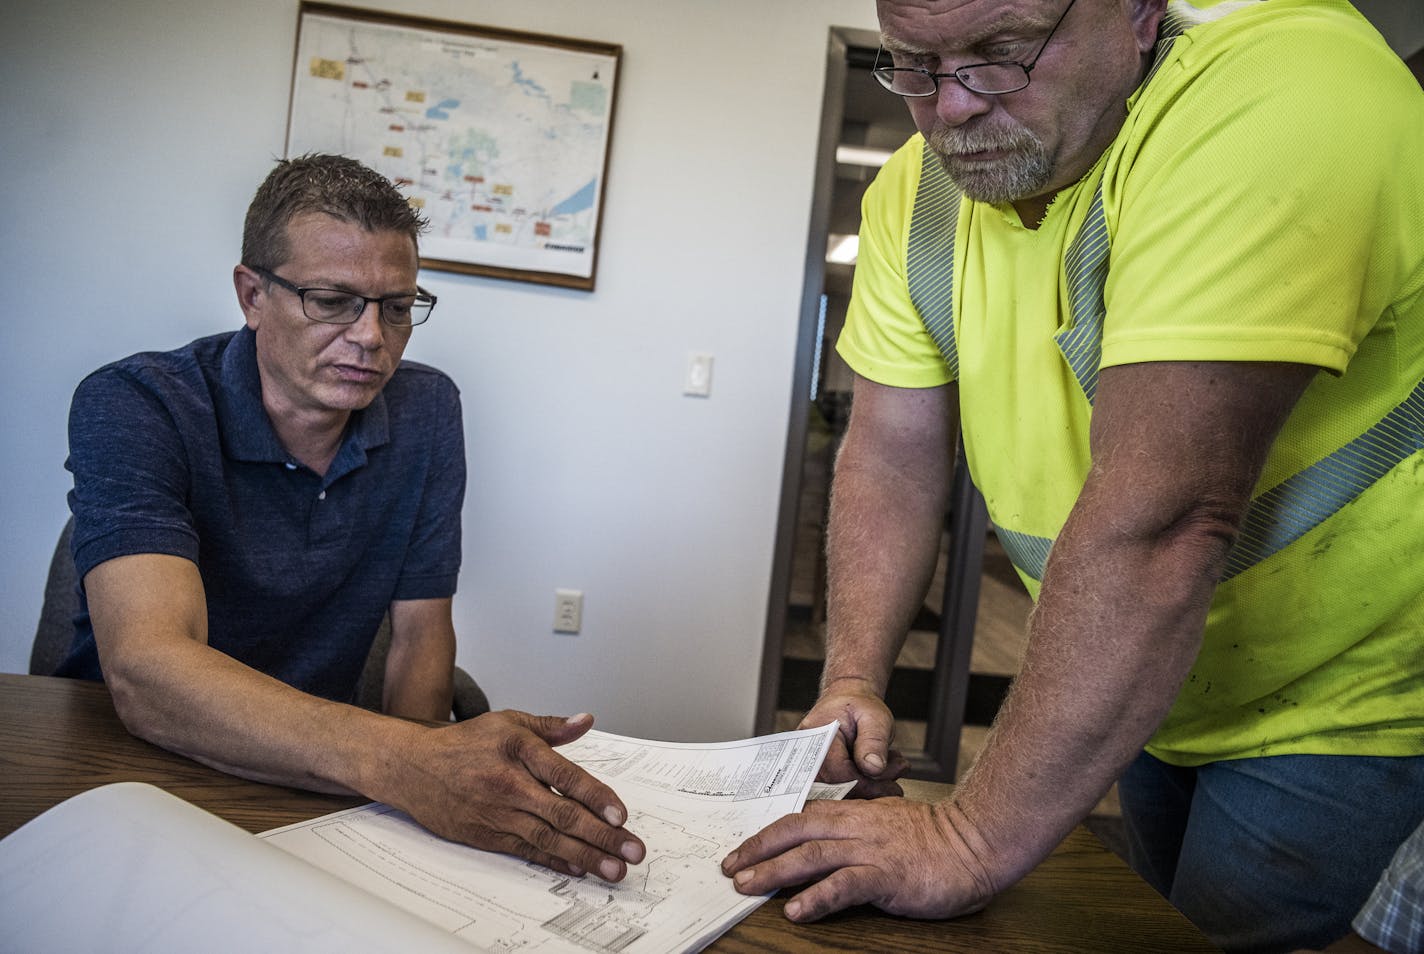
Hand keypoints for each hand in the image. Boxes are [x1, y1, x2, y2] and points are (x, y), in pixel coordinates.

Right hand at [390, 710, 644, 880]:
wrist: (413, 767)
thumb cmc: (464, 743)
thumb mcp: (508, 722)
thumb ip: (551, 726)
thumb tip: (586, 721)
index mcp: (518, 750)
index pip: (565, 776)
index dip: (596, 797)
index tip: (621, 814)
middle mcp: (509, 784)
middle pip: (563, 814)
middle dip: (602, 835)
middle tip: (632, 850)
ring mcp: (497, 813)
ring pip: (548, 839)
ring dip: (585, 856)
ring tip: (613, 868)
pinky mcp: (487, 835)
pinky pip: (527, 851)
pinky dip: (555, 861)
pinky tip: (579, 868)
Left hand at [721, 797, 995, 921]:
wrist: (976, 843)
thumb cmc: (935, 839)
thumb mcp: (887, 825)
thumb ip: (856, 831)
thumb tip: (822, 846)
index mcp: (855, 813)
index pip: (800, 817)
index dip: (767, 833)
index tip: (741, 849)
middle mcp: (856, 827)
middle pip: (794, 831)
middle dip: (757, 849)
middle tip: (730, 868)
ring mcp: (871, 849)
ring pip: (810, 856)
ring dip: (774, 871)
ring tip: (747, 886)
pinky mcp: (887, 875)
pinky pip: (844, 885)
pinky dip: (816, 897)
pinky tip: (797, 910)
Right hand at [802, 678, 908, 796]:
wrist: (847, 701)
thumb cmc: (860, 707)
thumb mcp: (875, 717)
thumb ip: (873, 741)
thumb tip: (873, 768)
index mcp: (818, 734)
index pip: (839, 774)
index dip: (867, 784)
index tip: (891, 784)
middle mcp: (807, 753)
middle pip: (836, 788)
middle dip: (871, 787)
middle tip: (897, 771)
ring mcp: (810, 765)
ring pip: (838, 793)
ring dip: (870, 787)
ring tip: (892, 767)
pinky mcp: (820, 774)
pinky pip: (838, 790)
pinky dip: (863, 786)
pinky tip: (878, 772)